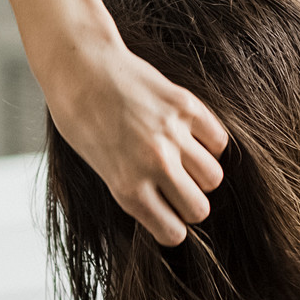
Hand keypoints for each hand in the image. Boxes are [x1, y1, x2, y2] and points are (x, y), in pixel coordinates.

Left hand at [42, 38, 228, 244]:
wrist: (81, 68)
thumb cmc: (81, 120)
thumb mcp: (99, 168)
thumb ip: (133, 190)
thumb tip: (168, 210)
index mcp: (126, 187)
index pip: (172, 232)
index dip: (171, 228)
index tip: (168, 217)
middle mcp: (154, 164)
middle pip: (199, 208)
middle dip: (190, 205)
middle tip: (177, 190)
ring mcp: (173, 134)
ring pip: (213, 178)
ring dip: (201, 175)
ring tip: (183, 162)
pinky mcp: (186, 106)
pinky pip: (219, 142)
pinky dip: (209, 145)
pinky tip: (191, 138)